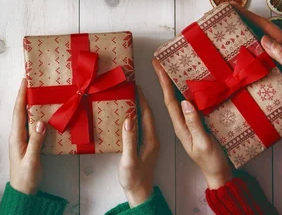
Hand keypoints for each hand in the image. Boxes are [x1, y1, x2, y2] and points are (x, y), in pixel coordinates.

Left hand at [9, 78, 45, 194]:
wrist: (23, 192)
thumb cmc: (26, 177)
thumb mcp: (32, 160)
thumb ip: (36, 142)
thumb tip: (40, 122)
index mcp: (16, 137)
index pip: (18, 112)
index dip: (21, 96)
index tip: (25, 81)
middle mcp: (18, 135)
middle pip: (21, 111)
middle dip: (25, 95)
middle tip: (32, 81)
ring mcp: (22, 139)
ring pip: (26, 117)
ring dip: (30, 104)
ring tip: (38, 92)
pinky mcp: (28, 143)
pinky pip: (31, 125)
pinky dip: (36, 115)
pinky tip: (43, 112)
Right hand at [119, 87, 158, 206]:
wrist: (139, 195)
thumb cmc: (134, 178)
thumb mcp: (130, 159)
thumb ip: (129, 139)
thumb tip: (129, 118)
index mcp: (151, 140)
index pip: (148, 114)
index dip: (142, 99)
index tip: (136, 85)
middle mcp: (152, 139)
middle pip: (147, 114)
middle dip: (141, 99)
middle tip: (132, 86)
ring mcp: (149, 142)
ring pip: (144, 120)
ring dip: (138, 107)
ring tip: (130, 95)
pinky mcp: (144, 146)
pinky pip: (141, 127)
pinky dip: (135, 117)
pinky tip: (129, 114)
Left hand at [153, 60, 232, 189]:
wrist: (218, 174)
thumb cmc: (210, 160)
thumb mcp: (203, 143)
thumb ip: (194, 124)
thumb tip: (185, 102)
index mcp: (179, 125)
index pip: (168, 100)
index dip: (163, 82)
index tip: (156, 66)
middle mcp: (181, 122)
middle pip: (171, 96)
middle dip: (164, 78)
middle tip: (159, 60)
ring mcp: (188, 123)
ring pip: (179, 99)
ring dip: (173, 83)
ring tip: (170, 67)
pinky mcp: (196, 124)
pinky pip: (189, 104)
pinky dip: (186, 92)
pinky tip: (188, 85)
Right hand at [232, 3, 281, 95]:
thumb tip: (264, 38)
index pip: (265, 25)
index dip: (250, 15)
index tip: (235, 7)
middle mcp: (278, 46)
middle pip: (258, 29)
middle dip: (243, 21)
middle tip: (227, 16)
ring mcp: (274, 55)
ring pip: (255, 40)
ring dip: (242, 34)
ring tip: (227, 30)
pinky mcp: (270, 64)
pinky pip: (256, 53)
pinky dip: (245, 49)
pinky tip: (235, 51)